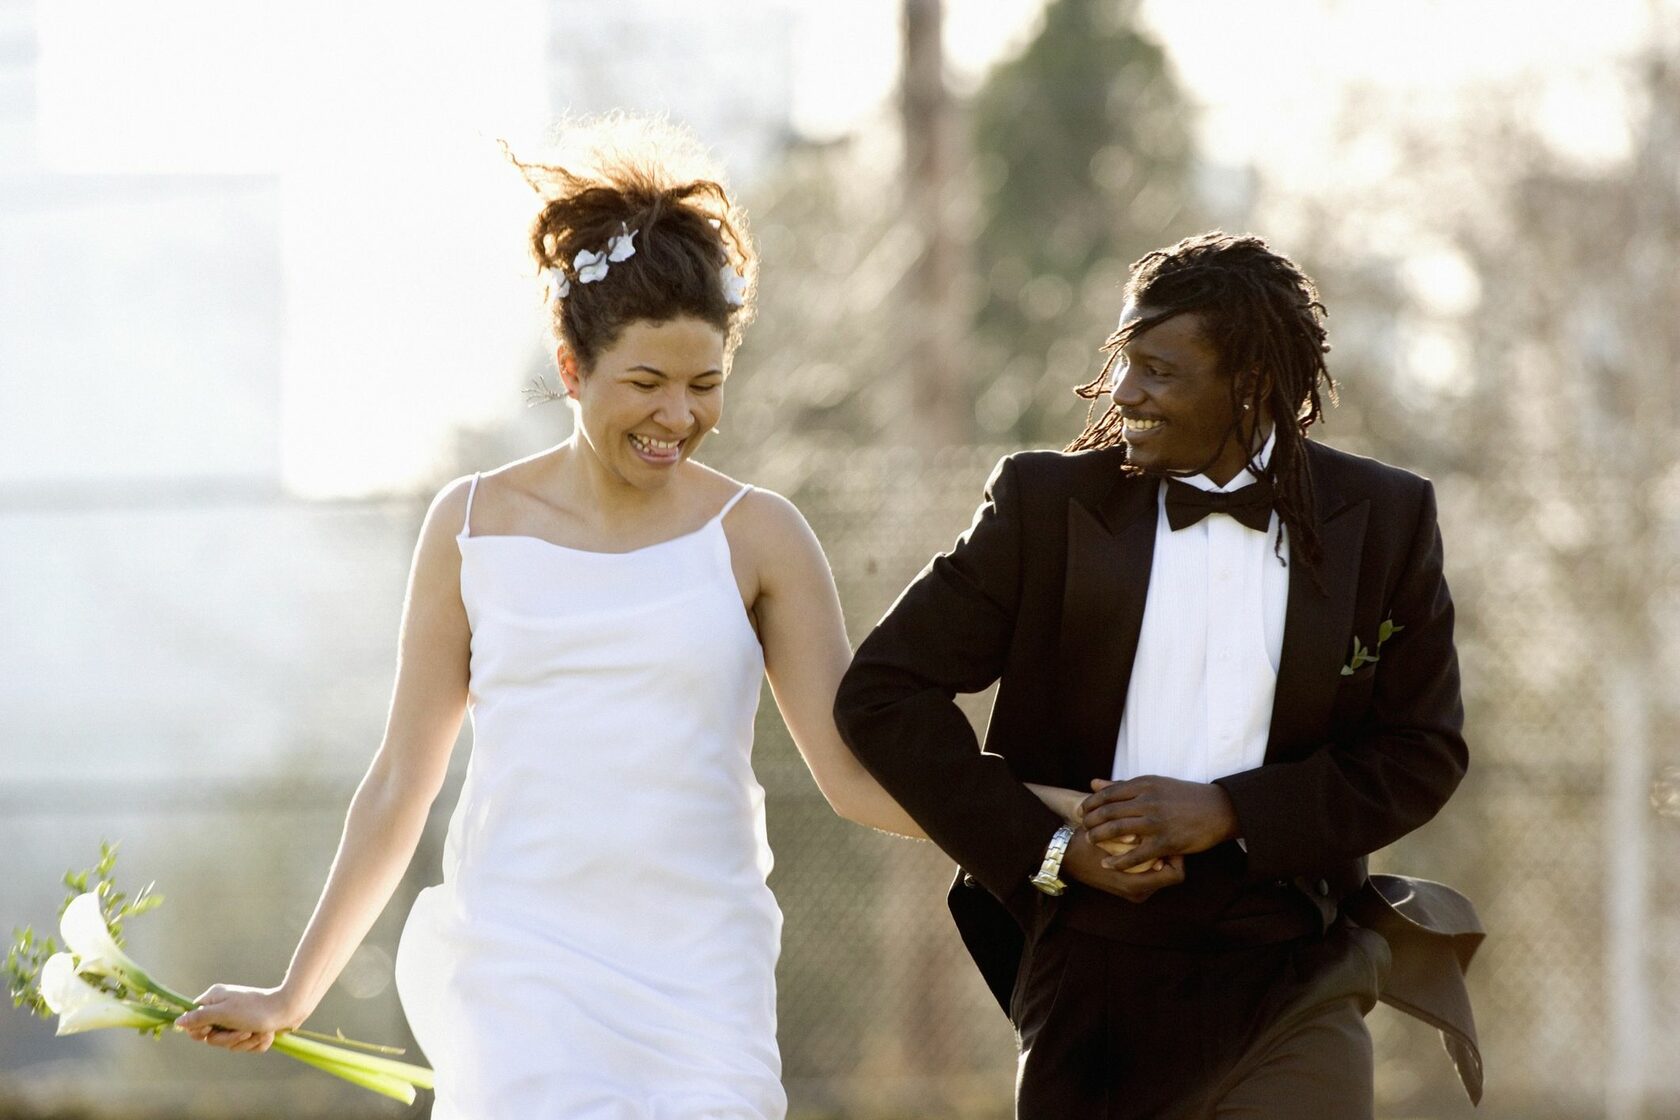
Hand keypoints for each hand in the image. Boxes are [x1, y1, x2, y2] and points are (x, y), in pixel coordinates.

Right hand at [174, 984, 304, 1053]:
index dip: (201, 1031)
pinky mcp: (252, 1030)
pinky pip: (247, 1046)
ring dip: (245, 1042)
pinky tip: (265, 1034)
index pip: (194, 1022)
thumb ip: (200, 1017)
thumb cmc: (255, 1009)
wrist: (289, 1010)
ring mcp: (238, 1021)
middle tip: (243, 1030)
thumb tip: (178, 1021)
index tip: (211, 1030)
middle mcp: (224, 1009)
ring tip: (256, 1030)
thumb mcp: (223, 1012)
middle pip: (212, 1038)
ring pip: (230, 1045)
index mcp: (215, 999)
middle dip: (229, 1039)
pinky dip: (256, 1043)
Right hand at [1060, 828, 1184, 902]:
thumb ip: (1126, 840)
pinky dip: (1151, 857)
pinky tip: (1145, 839)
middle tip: (1169, 832)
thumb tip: (1142, 837)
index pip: (1175, 874)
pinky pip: (1152, 871)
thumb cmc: (1083, 847)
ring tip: (1159, 834)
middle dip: (1171, 852)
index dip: (1177, 855)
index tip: (1170, 836)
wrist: (1062, 856)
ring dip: (1161, 853)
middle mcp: (1138, 892)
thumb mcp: (1105, 841)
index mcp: (1135, 885)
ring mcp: (1135, 890)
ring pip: (1163, 871)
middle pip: (1172, 872)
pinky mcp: (1130, 884)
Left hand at [1079, 775, 1238, 871]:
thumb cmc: (1185, 796)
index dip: (1090, 804)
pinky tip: (1108, 864)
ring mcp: (1156, 822)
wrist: (1219, 809)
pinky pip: (1136, 854)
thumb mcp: (1154, 784)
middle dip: (1090, 822)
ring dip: (1099, 837)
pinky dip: (1118, 861)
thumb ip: (1122, 785)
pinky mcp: (1166, 842)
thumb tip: (1093, 783)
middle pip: (1108, 811)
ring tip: (1091, 842)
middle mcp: (1148, 800)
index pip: (1107, 793)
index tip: (1082, 812)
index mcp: (1144, 784)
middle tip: (1083, 828)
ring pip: (1117, 830)